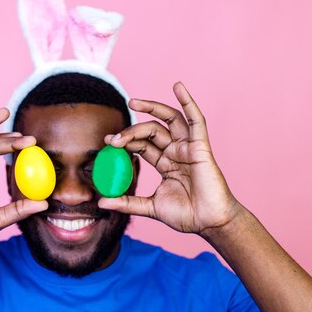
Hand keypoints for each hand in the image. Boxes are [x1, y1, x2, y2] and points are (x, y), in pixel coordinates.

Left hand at [98, 82, 240, 235]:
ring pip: (169, 120)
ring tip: (134, 102)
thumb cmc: (186, 216)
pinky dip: (188, 102)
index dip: (125, 141)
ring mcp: (188, 148)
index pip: (142, 145)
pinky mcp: (201, 146)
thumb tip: (101, 203)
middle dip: (131, 131)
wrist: (209, 223)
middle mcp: (176, 152)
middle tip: (113, 139)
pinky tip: (178, 87)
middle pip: (151, 131)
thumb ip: (127, 203)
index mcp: (166, 164)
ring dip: (152, 108)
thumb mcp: (150, 207)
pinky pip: (196, 120)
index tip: (108, 142)